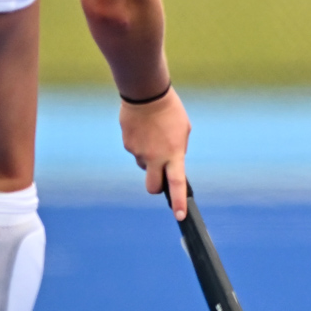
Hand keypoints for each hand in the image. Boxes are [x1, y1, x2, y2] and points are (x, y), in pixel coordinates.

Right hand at [119, 88, 189, 218]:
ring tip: (154, 137)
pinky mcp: (127, 144)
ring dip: (149, 158)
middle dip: (156, 187)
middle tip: (161, 176)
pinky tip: (145, 130)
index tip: (180, 216)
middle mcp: (154, 158)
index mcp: (173, 155)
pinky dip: (141, 145)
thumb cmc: (170, 111)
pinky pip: (135, 151)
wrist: (146, 94)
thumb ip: (179, 151)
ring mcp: (138, 152)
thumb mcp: (183, 131)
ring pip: (143, 165)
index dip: (177, 202)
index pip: (176, 184)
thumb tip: (172, 164)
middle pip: (152, 187)